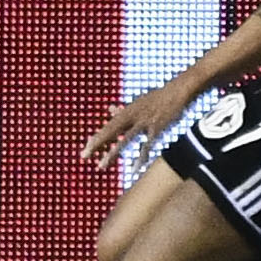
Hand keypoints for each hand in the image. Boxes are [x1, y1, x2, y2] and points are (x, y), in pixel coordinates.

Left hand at [81, 76, 198, 169]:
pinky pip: (146, 146)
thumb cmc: (157, 97)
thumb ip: (122, 109)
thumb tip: (109, 109)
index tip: (86, 149)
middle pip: (111, 131)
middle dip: (97, 144)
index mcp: (127, 111)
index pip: (108, 126)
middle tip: (83, 156)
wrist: (177, 91)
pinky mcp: (156, 128)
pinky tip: (134, 169)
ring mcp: (144, 122)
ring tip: (101, 166)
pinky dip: (140, 158)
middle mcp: (132, 116)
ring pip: (124, 140)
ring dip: (112, 153)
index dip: (97, 137)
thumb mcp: (137, 102)